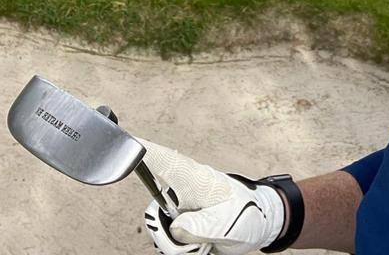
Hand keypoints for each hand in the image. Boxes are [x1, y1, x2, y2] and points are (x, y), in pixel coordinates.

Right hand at [140, 139, 285, 254]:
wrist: (259, 225)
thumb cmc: (248, 215)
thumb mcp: (228, 223)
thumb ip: (200, 226)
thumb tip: (175, 226)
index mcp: (196, 179)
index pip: (166, 162)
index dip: (146, 153)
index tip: (130, 143)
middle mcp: (184, 190)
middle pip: (155, 210)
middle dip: (166, 232)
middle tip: (193, 243)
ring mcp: (181, 207)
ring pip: (160, 229)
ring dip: (177, 245)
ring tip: (204, 243)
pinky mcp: (181, 222)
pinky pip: (169, 241)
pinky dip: (180, 249)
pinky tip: (199, 246)